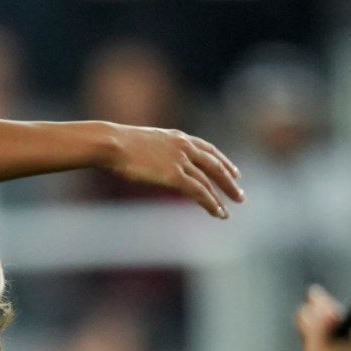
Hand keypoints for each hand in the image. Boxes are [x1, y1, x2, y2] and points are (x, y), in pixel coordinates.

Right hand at [102, 125, 242, 218]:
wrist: (111, 143)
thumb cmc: (115, 144)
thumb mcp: (141, 143)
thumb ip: (153, 151)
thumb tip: (147, 160)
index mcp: (177, 137)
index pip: (207, 149)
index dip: (222, 161)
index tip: (233, 172)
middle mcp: (183, 147)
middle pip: (215, 165)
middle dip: (229, 181)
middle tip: (239, 194)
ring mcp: (180, 161)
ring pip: (209, 181)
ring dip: (221, 196)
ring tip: (228, 211)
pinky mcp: (174, 175)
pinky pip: (199, 192)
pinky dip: (211, 203)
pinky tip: (218, 213)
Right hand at [295, 285, 350, 350]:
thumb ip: (324, 339)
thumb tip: (315, 311)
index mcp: (350, 348)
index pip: (334, 321)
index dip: (322, 306)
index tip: (313, 294)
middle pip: (325, 337)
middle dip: (315, 325)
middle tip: (305, 311)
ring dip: (313, 349)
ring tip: (306, 339)